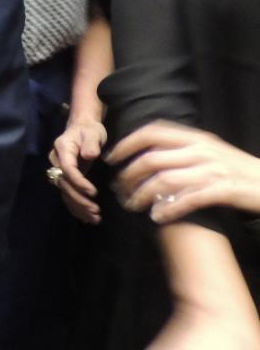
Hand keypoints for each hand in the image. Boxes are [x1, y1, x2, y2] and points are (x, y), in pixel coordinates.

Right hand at [50, 117, 106, 223]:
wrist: (82, 127)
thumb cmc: (89, 129)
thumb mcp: (93, 132)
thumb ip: (91, 143)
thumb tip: (89, 155)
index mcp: (62, 149)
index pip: (67, 169)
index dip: (79, 182)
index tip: (94, 193)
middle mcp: (57, 160)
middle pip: (64, 184)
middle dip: (79, 199)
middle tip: (96, 211)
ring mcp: (59, 169)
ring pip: (64, 191)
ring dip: (78, 207)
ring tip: (95, 219)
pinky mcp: (65, 177)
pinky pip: (67, 193)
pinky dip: (75, 206)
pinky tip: (86, 218)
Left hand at [108, 121, 259, 223]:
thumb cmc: (238, 170)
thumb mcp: (211, 150)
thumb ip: (183, 149)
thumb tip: (149, 155)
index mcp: (196, 137)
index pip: (152, 132)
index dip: (127, 144)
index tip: (112, 159)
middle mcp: (201, 150)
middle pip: (151, 159)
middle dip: (128, 175)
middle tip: (118, 190)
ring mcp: (213, 169)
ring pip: (164, 180)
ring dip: (142, 195)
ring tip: (132, 205)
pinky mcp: (224, 190)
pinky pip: (188, 199)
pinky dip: (168, 208)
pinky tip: (157, 217)